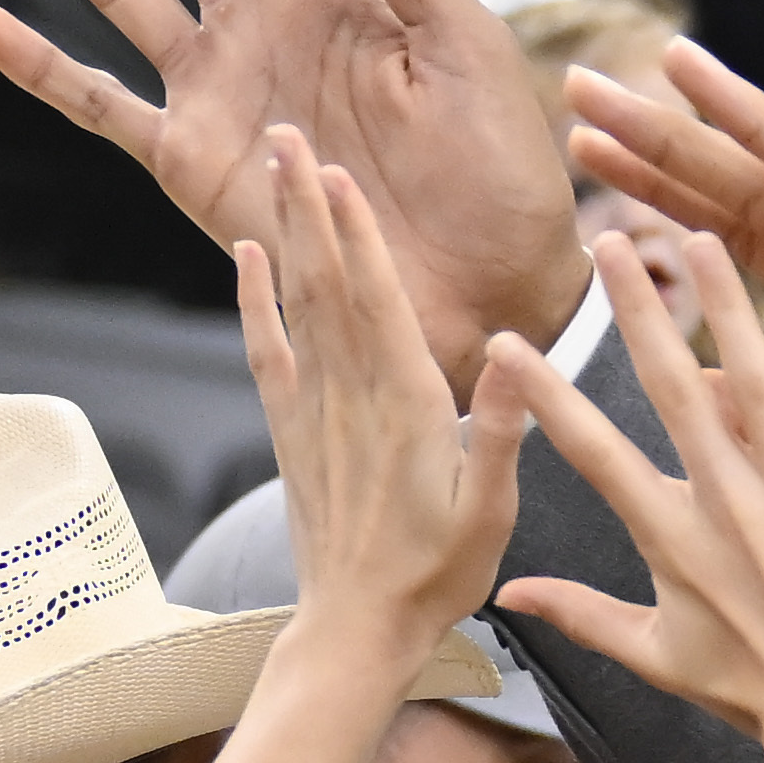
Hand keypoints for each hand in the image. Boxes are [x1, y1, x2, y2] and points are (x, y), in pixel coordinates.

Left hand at [227, 126, 525, 681]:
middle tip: (285, 131)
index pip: (379, 302)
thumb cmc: (436, 576)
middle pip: (328, 281)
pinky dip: (255, 300)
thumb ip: (499, 431)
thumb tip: (515, 355)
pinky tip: (248, 254)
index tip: (338, 171)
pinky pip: (268, 352)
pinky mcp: (291, 431)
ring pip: (297, 302)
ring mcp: (315, 410)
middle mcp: (353, 396)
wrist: (356, 631)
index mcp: (409, 406)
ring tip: (271, 164)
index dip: (356, 233)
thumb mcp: (490, 511)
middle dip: (308, 203)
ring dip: (285, 228)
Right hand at [492, 219, 763, 758]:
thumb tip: (507, 600)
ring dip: (730, 302)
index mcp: (671, 537)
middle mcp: (727, 505)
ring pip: (759, 379)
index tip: (504, 341)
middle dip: (635, 310)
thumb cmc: (750, 697)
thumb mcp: (654, 657)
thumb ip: (580, 615)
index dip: (545, 395)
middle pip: (671, 388)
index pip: (593, 451)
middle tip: (607, 239)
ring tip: (703, 235)